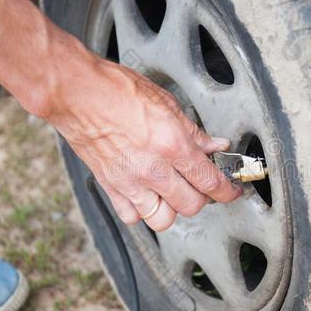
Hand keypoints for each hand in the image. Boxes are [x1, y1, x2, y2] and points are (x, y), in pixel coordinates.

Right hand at [45, 55, 241, 230]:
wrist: (78, 93)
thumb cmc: (118, 91)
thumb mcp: (168, 104)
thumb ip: (194, 132)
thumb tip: (215, 146)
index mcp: (173, 145)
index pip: (211, 182)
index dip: (228, 191)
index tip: (232, 191)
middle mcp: (154, 169)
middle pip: (192, 206)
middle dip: (203, 198)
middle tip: (201, 185)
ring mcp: (131, 182)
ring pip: (164, 219)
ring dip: (173, 208)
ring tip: (173, 192)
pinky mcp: (111, 187)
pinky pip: (133, 217)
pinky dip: (142, 211)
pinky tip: (145, 194)